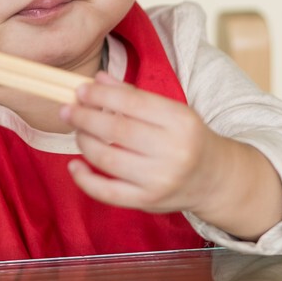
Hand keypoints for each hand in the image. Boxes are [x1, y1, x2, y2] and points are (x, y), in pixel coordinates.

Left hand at [58, 71, 223, 214]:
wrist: (214, 179)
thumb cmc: (187, 139)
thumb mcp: (171, 112)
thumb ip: (134, 96)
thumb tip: (98, 79)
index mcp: (180, 122)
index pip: (133, 104)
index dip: (101, 95)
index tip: (80, 90)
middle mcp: (172, 151)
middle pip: (116, 131)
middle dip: (85, 117)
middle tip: (67, 110)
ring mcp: (159, 179)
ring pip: (107, 159)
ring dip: (84, 142)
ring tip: (77, 131)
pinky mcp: (146, 201)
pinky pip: (107, 192)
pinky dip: (84, 180)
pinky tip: (74, 165)